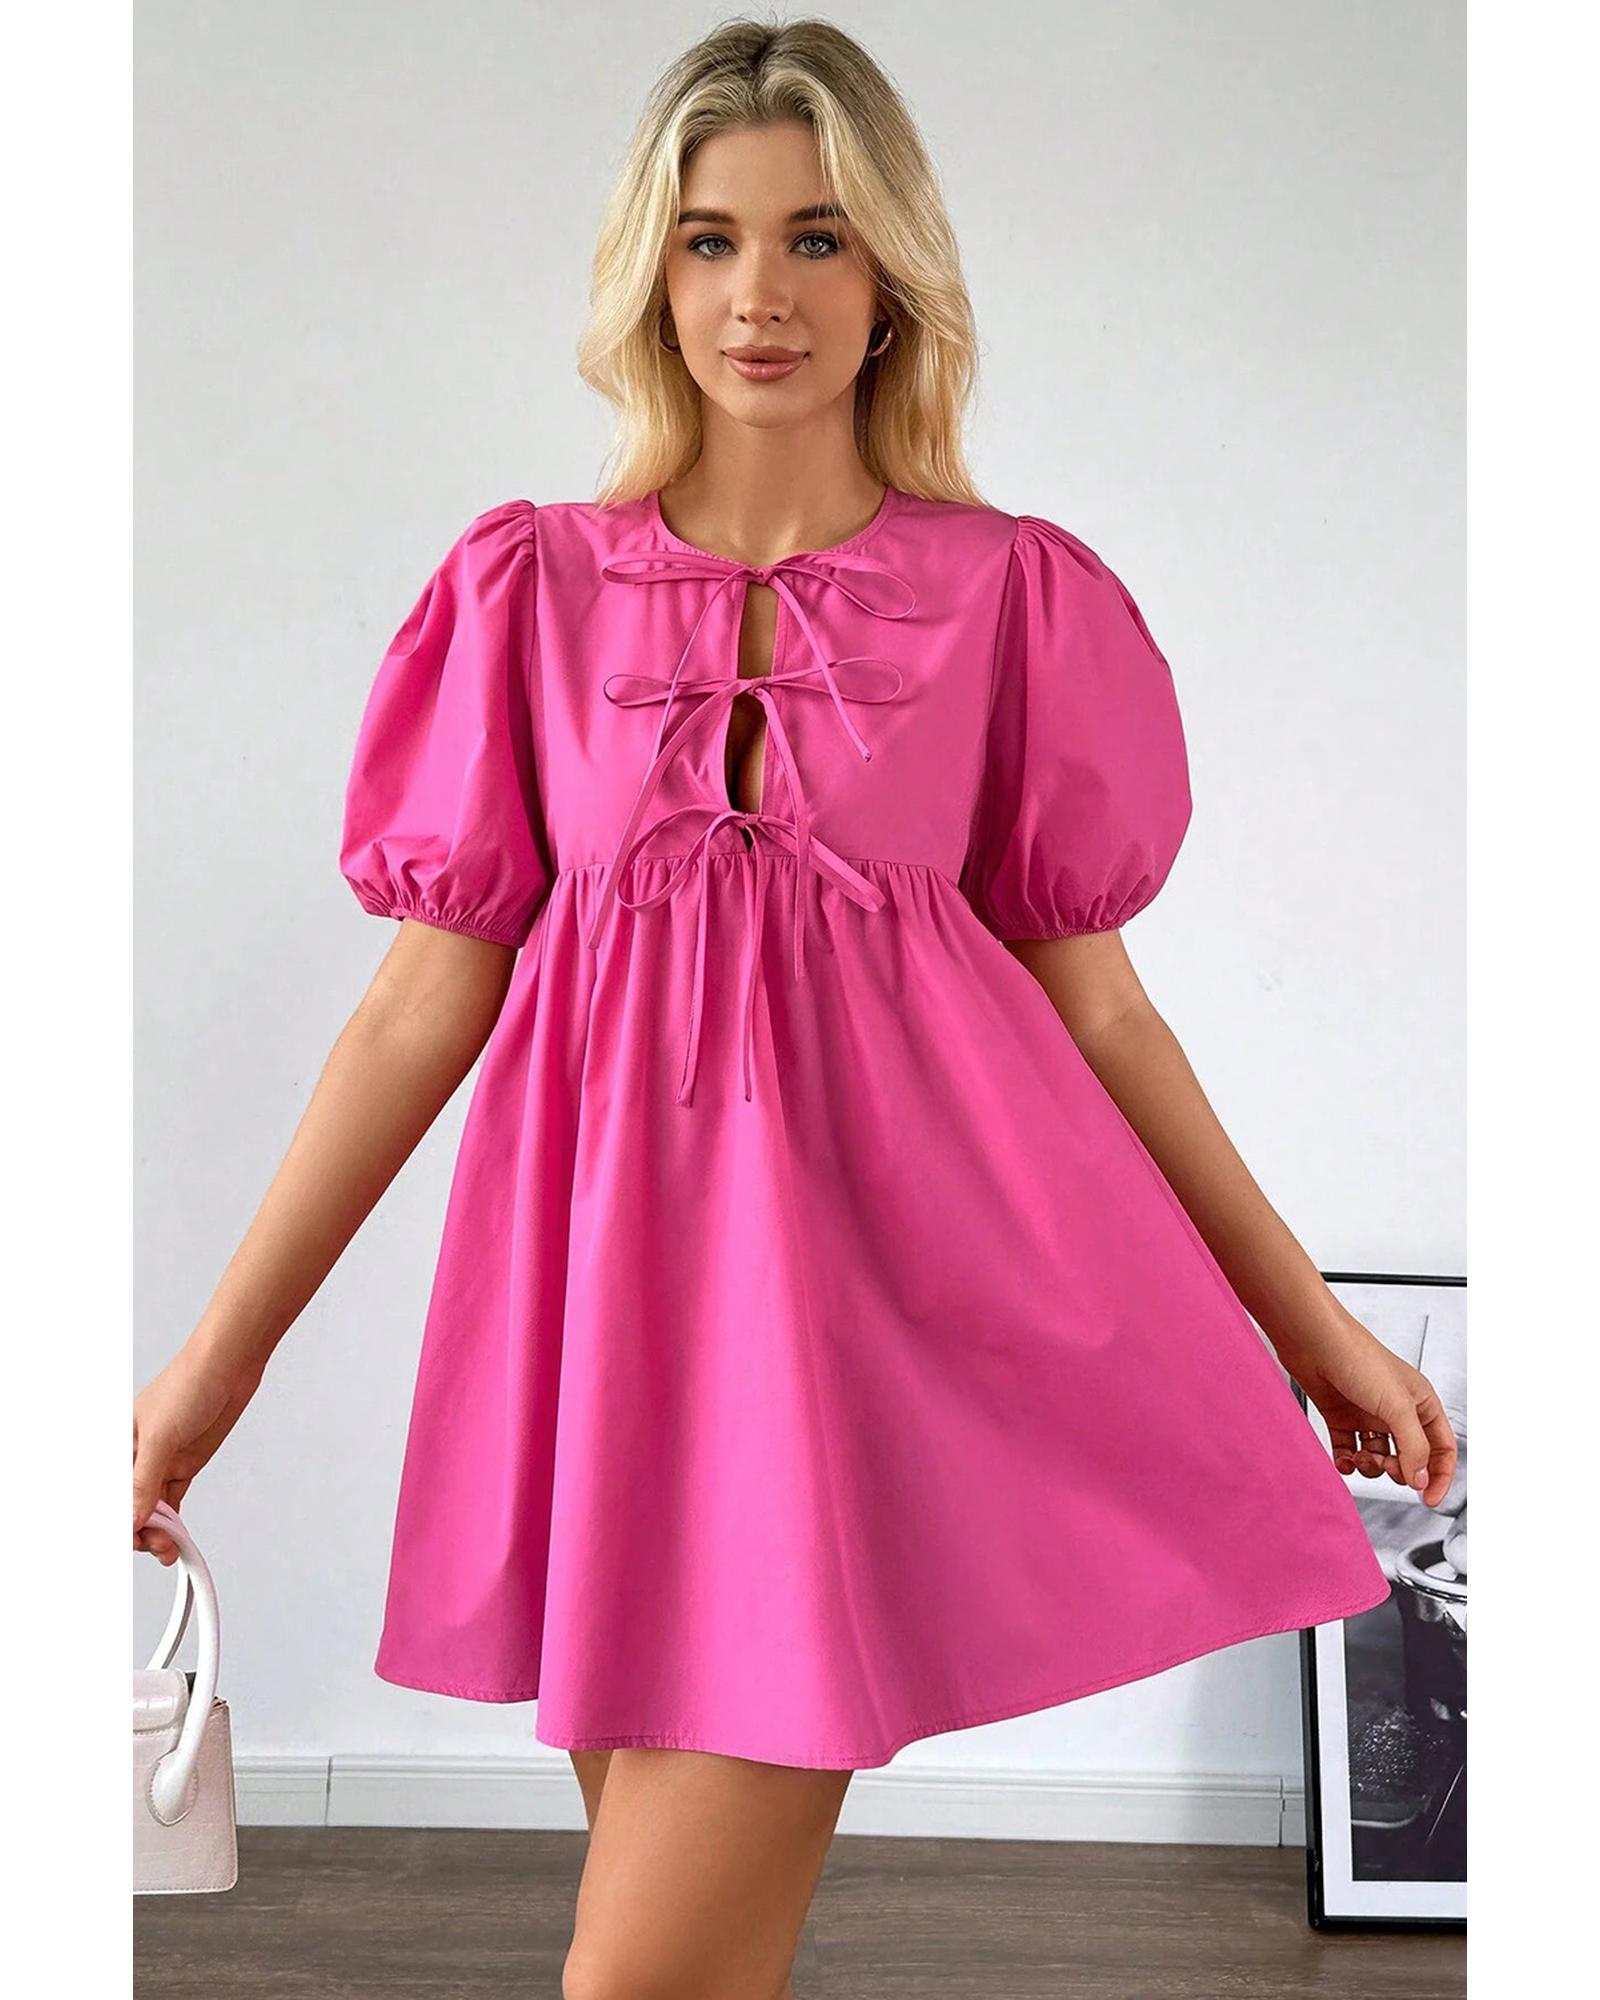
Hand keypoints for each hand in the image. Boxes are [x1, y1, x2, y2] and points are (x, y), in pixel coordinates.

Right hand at [133, 1347, 263, 1562]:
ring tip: (168, 1547)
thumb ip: (144, 1481)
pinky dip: (172, 1523)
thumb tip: (130, 1520)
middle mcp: (134, 1456)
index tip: (125, 1540)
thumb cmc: (188, 1383)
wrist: (230, 1366)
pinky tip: (174, 1539)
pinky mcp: (181, 1466)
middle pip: (127, 1505)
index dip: (113, 1518)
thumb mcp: (160, 1436)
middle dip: (136, 1529)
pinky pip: (170, 1504)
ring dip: (155, 1532)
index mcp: (117, 1445)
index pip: (108, 1492)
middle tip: (153, 1544)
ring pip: (148, 1509)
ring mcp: (158, 1462)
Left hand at [1280, 1319, 1458, 1507]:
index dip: (1439, 1475)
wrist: (1313, 1341)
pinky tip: (1343, 1460)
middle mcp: (1397, 1410)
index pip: (1442, 1448)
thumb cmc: (1358, 1358)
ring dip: (1371, 1466)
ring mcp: (1368, 1415)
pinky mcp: (1341, 1417)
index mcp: (1421, 1403)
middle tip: (1387, 1467)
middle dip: (1399, 1470)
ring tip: (1361, 1458)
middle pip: (1409, 1457)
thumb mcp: (1398, 1406)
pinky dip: (1347, 1461)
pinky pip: (1349, 1451)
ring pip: (1378, 1457)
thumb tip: (1420, 1480)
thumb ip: (1414, 1447)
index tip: (1429, 1499)